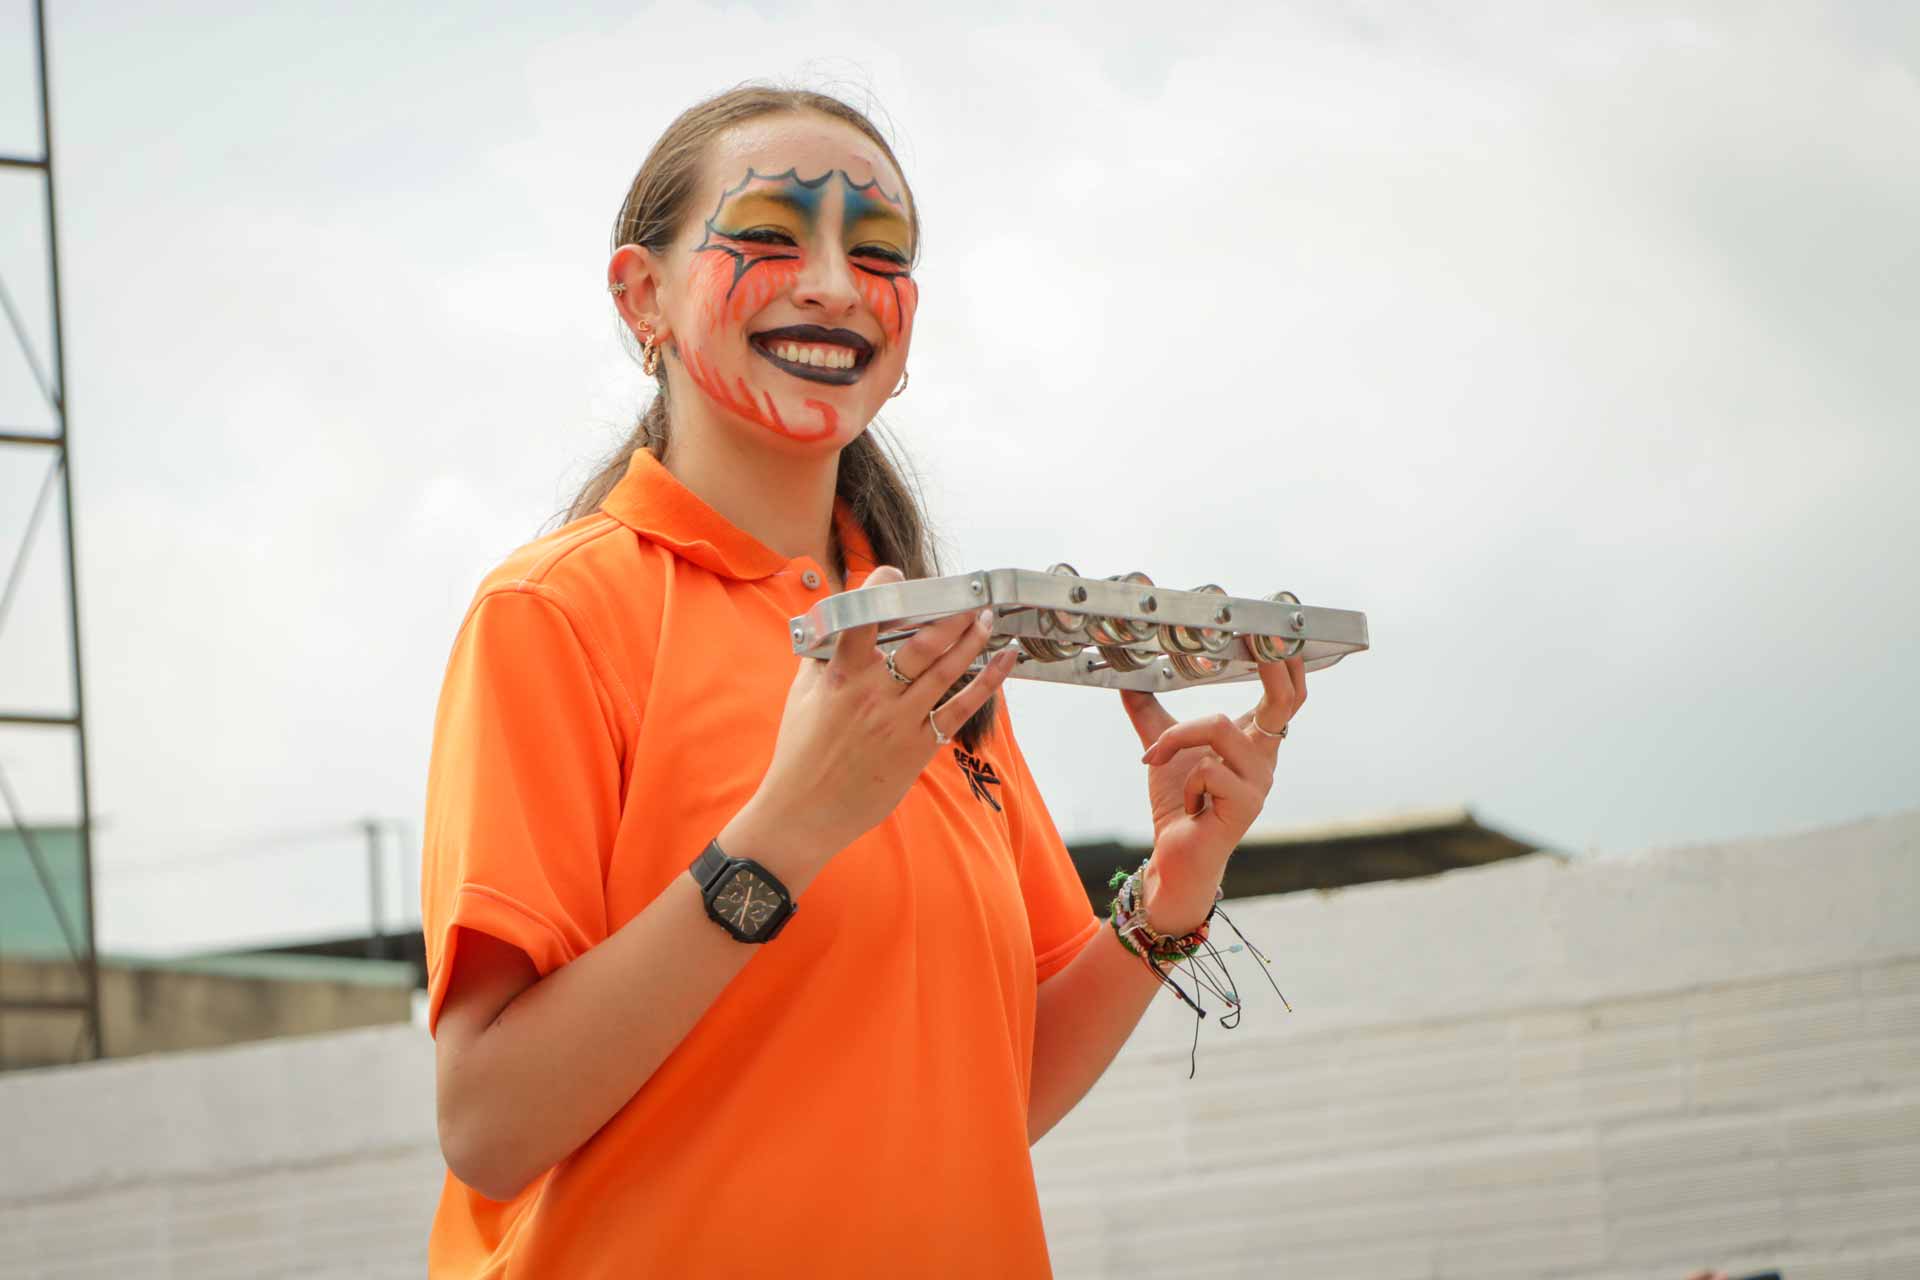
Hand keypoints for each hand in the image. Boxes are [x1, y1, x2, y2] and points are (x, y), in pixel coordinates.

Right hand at [750, 565, 1016, 875]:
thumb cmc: (800, 754)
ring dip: (972, 639)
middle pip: (921, 643)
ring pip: (945, 671)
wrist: (804, 812)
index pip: (861, 619)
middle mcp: (873, 694)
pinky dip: (987, 683)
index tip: (897, 573)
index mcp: (840, 676)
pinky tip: (1004, 661)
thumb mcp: (801, 696)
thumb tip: (837, 623)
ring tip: (987, 617)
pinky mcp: (917, 747)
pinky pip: (959, 708)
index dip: (881, 589)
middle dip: (949, 614)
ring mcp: (899, 721)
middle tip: (967, 595)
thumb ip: (823, 657)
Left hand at [1117, 652, 1305, 932]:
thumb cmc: (1179, 805)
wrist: (1174, 858)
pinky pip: (1205, 766)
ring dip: (1176, 738)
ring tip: (1157, 759)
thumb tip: (1125, 678)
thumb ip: (1151, 714)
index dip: (1286, 662)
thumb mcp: (1163, 750)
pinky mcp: (1246, 804)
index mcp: (1253, 741)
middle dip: (1270, 664)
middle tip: (1251, 635)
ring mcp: (1260, 782)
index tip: (1274, 628)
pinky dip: (1181, 775)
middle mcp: (1266, 758)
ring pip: (1217, 726)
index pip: (1287, 694)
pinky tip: (1188, 804)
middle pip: (1283, 699)